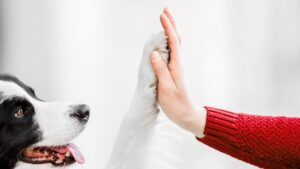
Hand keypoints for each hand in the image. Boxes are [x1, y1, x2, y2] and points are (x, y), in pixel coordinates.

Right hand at [150, 8, 205, 137]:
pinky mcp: (173, 71)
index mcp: (176, 66)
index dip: (168, 28)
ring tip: (165, 20)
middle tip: (165, 10)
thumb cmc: (176, 104)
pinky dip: (168, 41)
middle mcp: (178, 63)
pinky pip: (171, 52)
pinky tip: (164, 40)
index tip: (162, 15)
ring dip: (170, 31)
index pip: (173, 42)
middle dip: (171, 24)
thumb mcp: (167, 89)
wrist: (185, 114)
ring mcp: (176, 67)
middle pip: (176, 39)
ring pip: (175, 44)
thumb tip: (154, 53)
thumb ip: (161, 71)